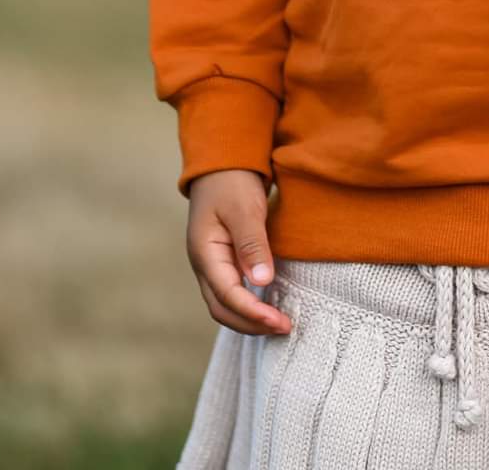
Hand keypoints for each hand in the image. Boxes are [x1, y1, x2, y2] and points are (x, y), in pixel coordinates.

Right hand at [187, 169, 291, 336]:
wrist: (222, 161)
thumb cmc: (232, 181)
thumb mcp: (244, 208)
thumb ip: (252, 244)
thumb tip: (262, 281)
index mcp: (204, 253)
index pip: (227, 295)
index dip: (253, 313)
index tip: (279, 322)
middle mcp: (204, 264)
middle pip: (222, 309)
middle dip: (252, 323)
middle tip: (284, 327)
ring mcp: (211, 263)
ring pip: (225, 304)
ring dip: (250, 318)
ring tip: (279, 323)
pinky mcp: (223, 260)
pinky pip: (233, 291)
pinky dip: (249, 303)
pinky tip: (269, 304)